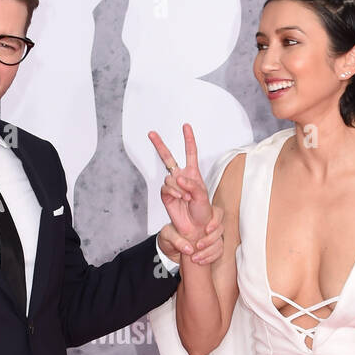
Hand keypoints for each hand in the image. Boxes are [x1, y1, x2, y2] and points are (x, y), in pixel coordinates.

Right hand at [148, 123, 214, 245]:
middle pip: (168, 157)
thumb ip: (192, 184)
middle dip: (159, 145)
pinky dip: (174, 192)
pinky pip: (166, 187)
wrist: (195, 227)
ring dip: (180, 187)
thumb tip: (179, 177)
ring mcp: (173, 186)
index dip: (188, 139)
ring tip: (188, 197)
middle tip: (151, 133)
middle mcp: (181, 177)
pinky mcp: (166, 195)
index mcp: (193, 174)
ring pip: (170, 177)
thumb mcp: (203, 195)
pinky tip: (181, 198)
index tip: (186, 126)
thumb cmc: (202, 211)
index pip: (190, 153)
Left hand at [158, 208, 223, 267]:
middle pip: (220, 229)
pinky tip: (200, 262)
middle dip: (210, 239)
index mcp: (200, 216)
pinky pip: (219, 252)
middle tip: (198, 246)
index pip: (217, 212)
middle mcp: (208, 225)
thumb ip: (176, 239)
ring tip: (195, 258)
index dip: (216, 220)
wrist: (170, 249)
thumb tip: (189, 249)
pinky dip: (210, 258)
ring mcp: (211, 237)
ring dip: (209, 251)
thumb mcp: (167, 234)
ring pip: (220, 242)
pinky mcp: (212, 248)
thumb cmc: (170, 236)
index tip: (207, 230)